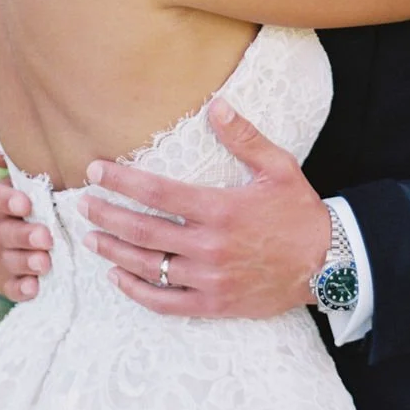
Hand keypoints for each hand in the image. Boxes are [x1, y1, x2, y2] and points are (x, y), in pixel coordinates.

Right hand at [0, 132, 52, 300]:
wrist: (67, 219)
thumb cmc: (50, 184)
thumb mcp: (36, 168)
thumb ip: (11, 155)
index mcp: (6, 198)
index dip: (6, 201)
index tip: (25, 203)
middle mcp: (5, 226)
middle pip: (4, 232)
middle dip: (23, 235)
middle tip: (45, 237)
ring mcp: (12, 253)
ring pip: (10, 259)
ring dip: (25, 261)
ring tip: (44, 262)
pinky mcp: (21, 277)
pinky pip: (15, 286)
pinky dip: (22, 288)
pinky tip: (34, 288)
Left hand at [78, 98, 331, 317]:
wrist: (328, 264)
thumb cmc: (299, 212)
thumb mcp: (278, 167)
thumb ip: (243, 137)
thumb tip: (216, 106)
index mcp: (220, 209)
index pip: (158, 194)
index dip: (122, 182)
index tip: (96, 171)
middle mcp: (209, 246)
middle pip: (143, 231)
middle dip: (107, 215)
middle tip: (82, 204)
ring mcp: (209, 278)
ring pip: (149, 267)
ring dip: (114, 251)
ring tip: (90, 237)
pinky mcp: (214, 303)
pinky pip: (166, 302)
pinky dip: (136, 291)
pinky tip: (117, 277)